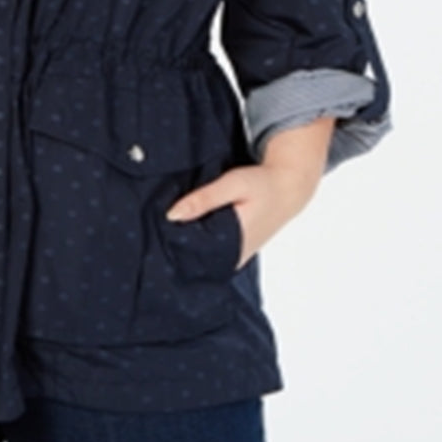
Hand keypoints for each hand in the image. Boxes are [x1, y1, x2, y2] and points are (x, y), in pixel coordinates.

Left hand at [165, 161, 323, 270]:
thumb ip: (203, 199)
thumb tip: (171, 215)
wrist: (288, 189)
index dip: (172, 241)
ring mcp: (236, 257)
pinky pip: (211, 250)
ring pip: (203, 254)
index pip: (193, 251)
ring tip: (166, 228)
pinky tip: (187, 228)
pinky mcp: (237, 252)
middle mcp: (235, 256)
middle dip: (176, 242)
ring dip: (188, 241)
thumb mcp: (232, 184)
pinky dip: (199, 240)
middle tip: (154, 228)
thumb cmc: (261, 184)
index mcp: (234, 242)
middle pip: (195, 255)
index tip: (153, 231)